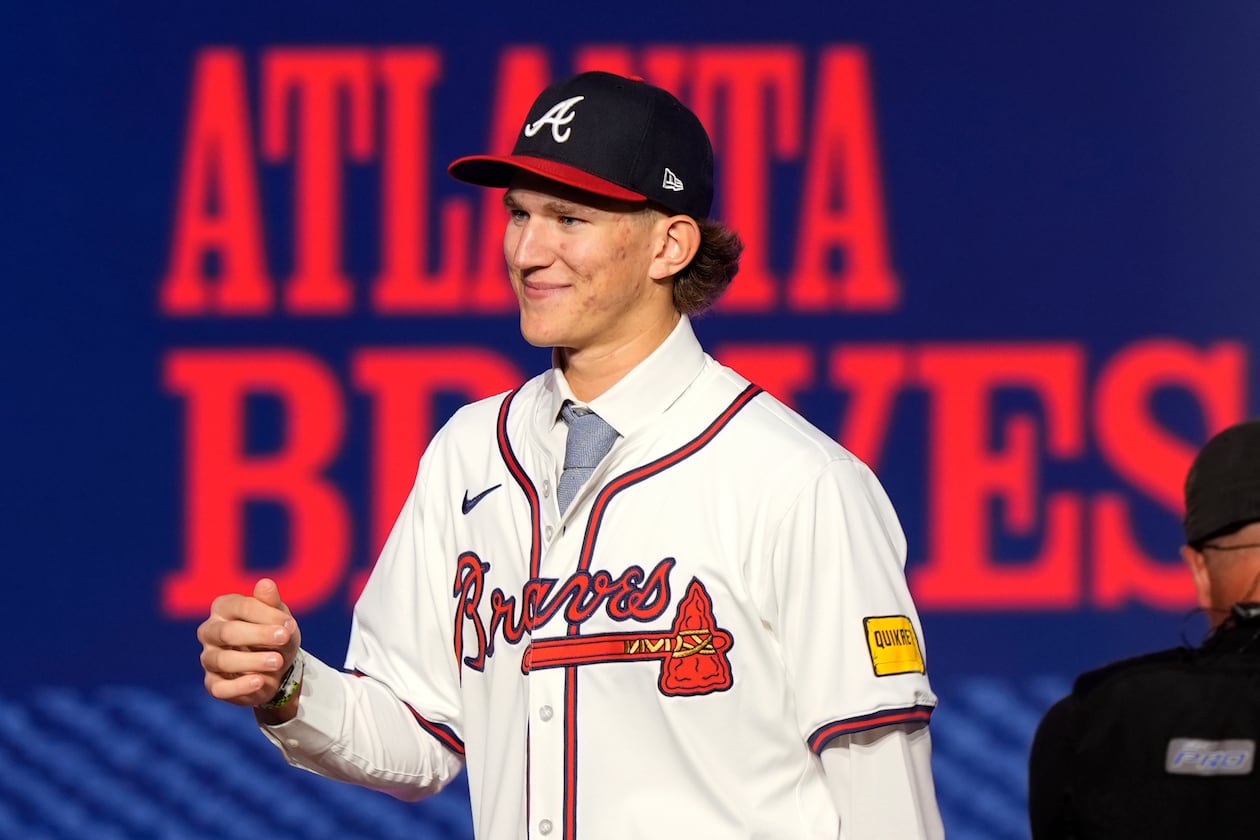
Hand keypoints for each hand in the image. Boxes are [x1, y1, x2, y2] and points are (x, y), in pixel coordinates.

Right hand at [198, 578, 301, 709]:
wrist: (278, 667)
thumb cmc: (275, 634)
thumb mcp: (279, 617)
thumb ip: (271, 602)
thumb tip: (266, 583)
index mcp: (224, 607)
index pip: (240, 606)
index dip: (265, 614)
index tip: (289, 624)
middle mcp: (210, 631)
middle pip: (227, 632)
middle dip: (258, 635)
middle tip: (283, 638)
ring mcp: (209, 658)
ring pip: (223, 660)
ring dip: (253, 661)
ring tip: (278, 661)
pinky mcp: (212, 683)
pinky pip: (220, 687)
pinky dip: (239, 686)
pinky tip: (259, 681)